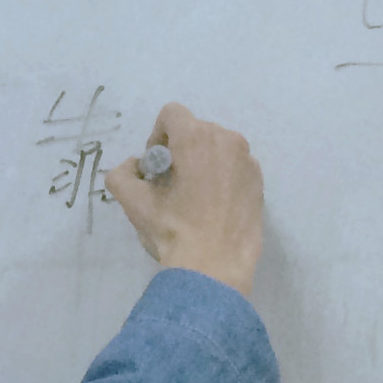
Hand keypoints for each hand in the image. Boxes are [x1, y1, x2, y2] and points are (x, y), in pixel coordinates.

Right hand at [105, 104, 263, 301]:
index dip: (157, 136)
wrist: (216, 267)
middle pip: (196, 130)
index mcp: (196, 138)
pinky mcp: (259, 182)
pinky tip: (215, 206)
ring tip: (194, 196)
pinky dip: (222, 176)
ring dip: (202, 162)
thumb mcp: (133, 202)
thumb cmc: (174, 231)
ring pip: (218, 147)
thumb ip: (122, 174)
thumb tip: (135, 167)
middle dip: (180, 149)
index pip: (172, 114)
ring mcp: (248, 161)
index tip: (157, 167)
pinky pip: (235, 166)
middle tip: (172, 183)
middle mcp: (227, 140)